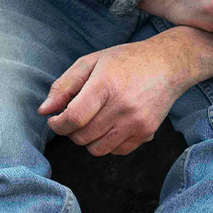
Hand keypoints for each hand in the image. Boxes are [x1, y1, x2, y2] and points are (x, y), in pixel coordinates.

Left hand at [38, 30, 212, 155]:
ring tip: (92, 123)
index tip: (55, 119)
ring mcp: (137, 122)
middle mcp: (123, 107)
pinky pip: (117, 151)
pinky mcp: (147, 132)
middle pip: (82, 136)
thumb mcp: (92, 62)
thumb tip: (44, 111)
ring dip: (88, 140)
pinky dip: (108, 143)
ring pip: (97, 149)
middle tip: (75, 117)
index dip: (58, 124)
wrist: (168, 64)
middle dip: (71, 131)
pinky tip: (110, 126)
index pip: (73, 119)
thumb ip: (64, 85)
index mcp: (106, 85)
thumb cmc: (126, 60)